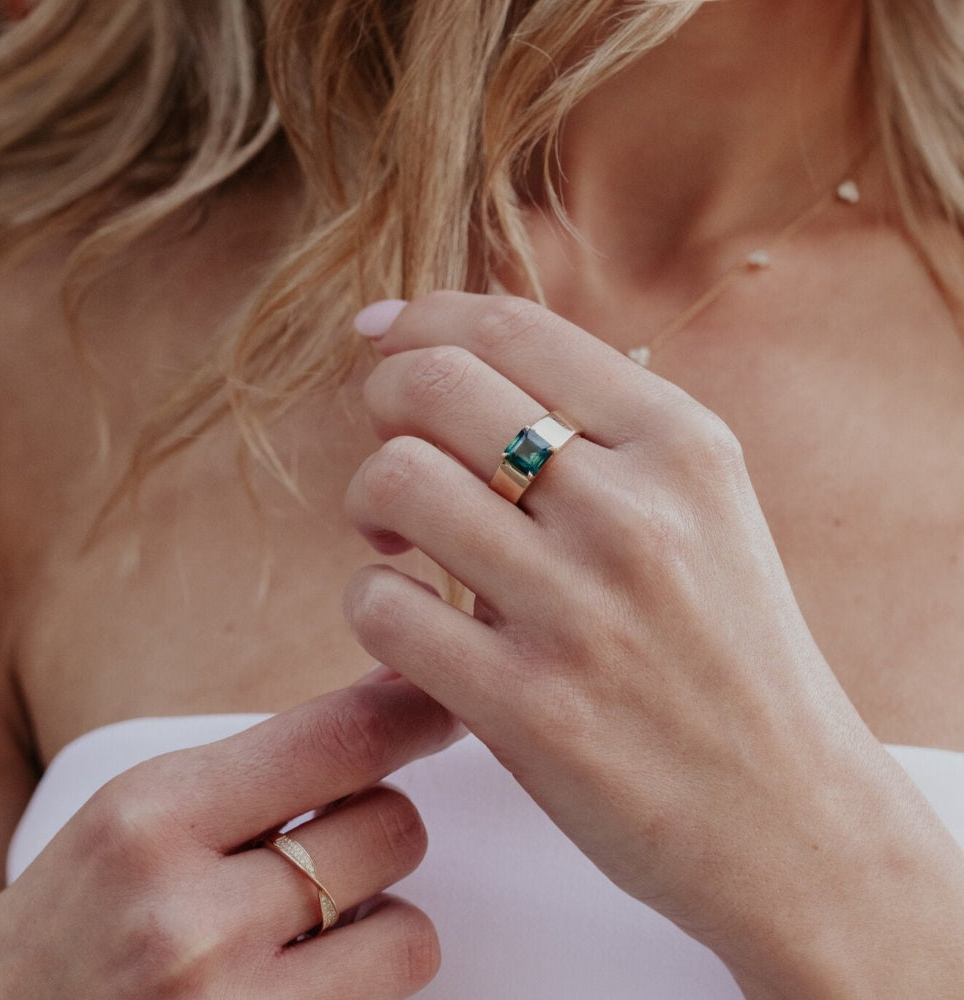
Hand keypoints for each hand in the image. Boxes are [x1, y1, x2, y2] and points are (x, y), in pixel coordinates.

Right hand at [0, 677, 456, 999]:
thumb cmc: (60, 938)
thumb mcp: (135, 819)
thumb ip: (260, 766)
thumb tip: (388, 696)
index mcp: (153, 818)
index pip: (340, 736)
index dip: (416, 711)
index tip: (445, 701)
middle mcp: (190, 916)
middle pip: (392, 827)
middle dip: (375, 830)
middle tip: (320, 849)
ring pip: (409, 931)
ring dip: (377, 922)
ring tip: (304, 931)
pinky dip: (362, 987)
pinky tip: (298, 982)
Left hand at [344, 292, 963, 997]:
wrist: (788, 818)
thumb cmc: (729, 655)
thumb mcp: (703, 510)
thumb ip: (597, 431)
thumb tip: (454, 355)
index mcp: (682, 446)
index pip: (513, 329)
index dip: (424, 318)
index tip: (383, 335)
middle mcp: (633, 513)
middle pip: (434, 387)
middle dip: (382, 401)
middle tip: (394, 450)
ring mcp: (578, 611)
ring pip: (394, 481)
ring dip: (369, 502)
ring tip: (400, 542)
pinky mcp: (528, 710)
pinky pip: (383, 607)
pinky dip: (374, 603)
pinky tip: (414, 622)